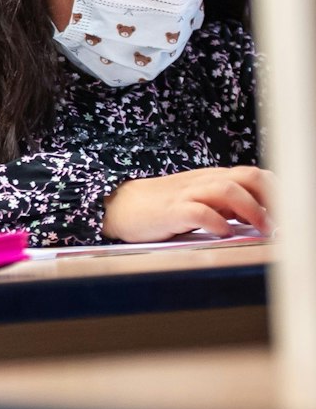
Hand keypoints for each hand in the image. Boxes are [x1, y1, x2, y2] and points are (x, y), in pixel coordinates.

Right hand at [102, 165, 272, 242]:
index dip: (276, 192)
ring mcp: (186, 194)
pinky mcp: (170, 211)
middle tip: (280, 222)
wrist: (120, 206)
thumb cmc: (162, 207)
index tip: (288, 213)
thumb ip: (228, 206)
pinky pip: (199, 211)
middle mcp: (203, 182)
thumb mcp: (200, 201)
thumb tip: (262, 217)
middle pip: (248, 176)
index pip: (255, 175)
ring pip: (228, 190)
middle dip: (272, 197)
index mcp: (212, 178)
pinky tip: (223, 233)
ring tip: (262, 230)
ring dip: (252, 210)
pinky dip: (217, 222)